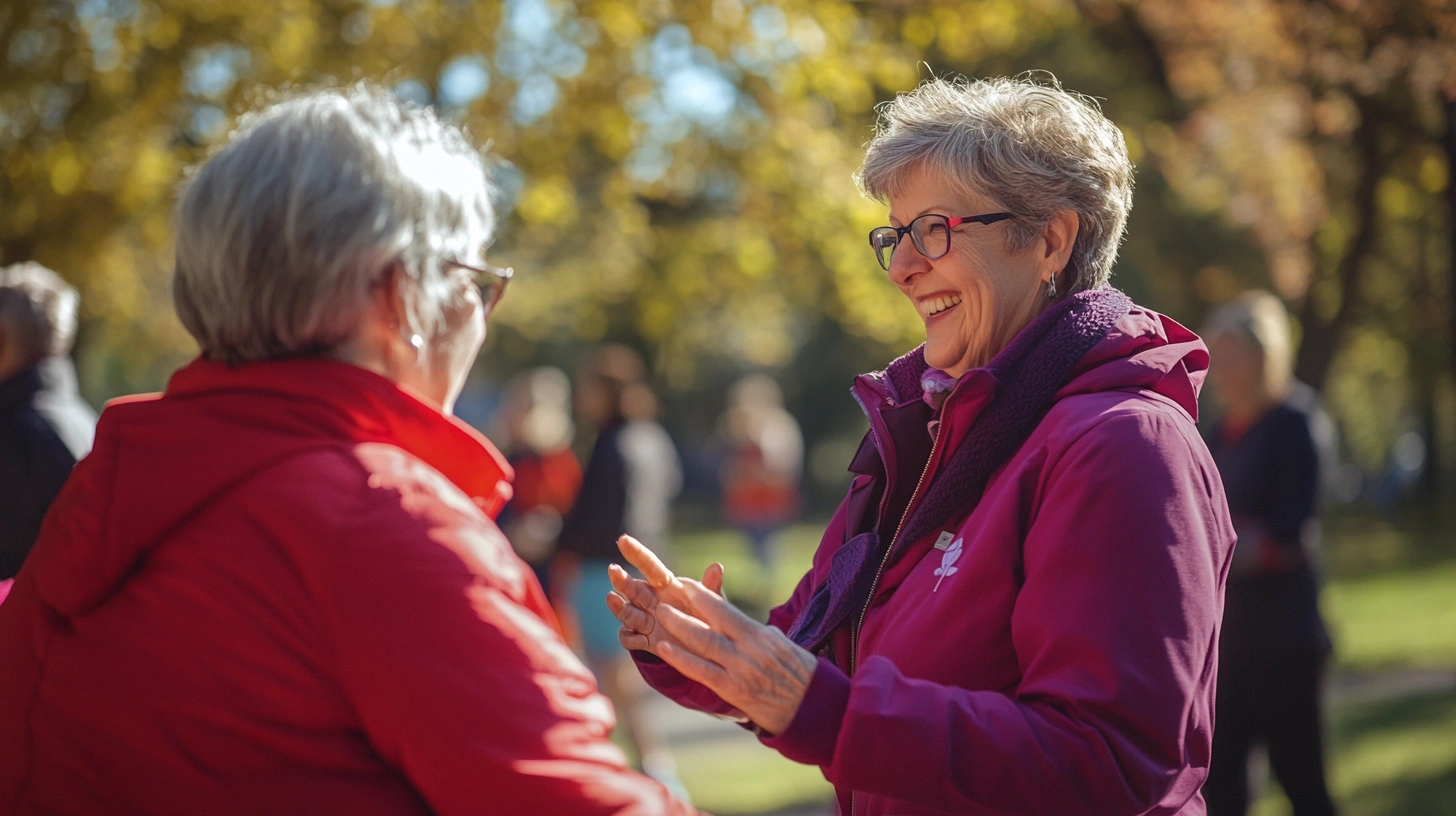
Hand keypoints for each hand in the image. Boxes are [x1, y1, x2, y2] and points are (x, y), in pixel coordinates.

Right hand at [605, 535, 723, 653]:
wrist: (704, 649)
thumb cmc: (707, 618)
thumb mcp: (712, 604)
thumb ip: (711, 587)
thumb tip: (717, 566)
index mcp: (668, 587)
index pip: (651, 567)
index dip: (637, 553)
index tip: (623, 540)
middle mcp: (652, 601)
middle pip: (634, 589)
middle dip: (622, 580)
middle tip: (613, 570)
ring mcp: (647, 621)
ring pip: (628, 612)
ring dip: (619, 606)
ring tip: (612, 598)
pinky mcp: (645, 641)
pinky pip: (631, 638)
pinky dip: (631, 638)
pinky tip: (635, 638)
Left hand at [606, 536, 816, 734]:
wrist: (812, 707)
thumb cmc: (800, 674)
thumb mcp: (782, 644)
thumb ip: (759, 633)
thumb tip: (742, 624)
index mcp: (759, 634)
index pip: (724, 608)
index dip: (702, 595)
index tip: (684, 583)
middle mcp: (748, 648)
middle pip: (710, 620)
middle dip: (685, 605)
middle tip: (663, 593)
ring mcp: (739, 669)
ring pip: (703, 642)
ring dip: (678, 626)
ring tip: (659, 612)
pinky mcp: (732, 690)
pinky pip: (701, 671)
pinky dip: (680, 659)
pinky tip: (663, 649)